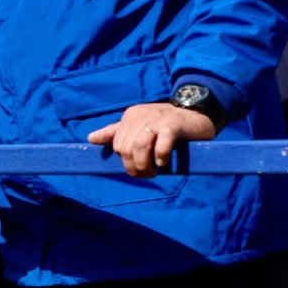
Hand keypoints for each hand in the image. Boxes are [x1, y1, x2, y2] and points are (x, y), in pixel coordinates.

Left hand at [87, 102, 216, 177]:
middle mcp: (140, 116)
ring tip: (155, 171)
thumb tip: (90, 139)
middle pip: (127, 148)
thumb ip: (115, 132)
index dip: (127, 162)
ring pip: (139, 146)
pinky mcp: (173, 125)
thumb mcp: (139, 126)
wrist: (197, 113)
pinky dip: (161, 156)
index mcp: (130, 117)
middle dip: (135, 166)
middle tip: (149, 174)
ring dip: (146, 165)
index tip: (138, 170)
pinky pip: (161, 144)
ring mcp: (157, 119)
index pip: (118, 145)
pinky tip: (164, 162)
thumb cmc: (167, 124)